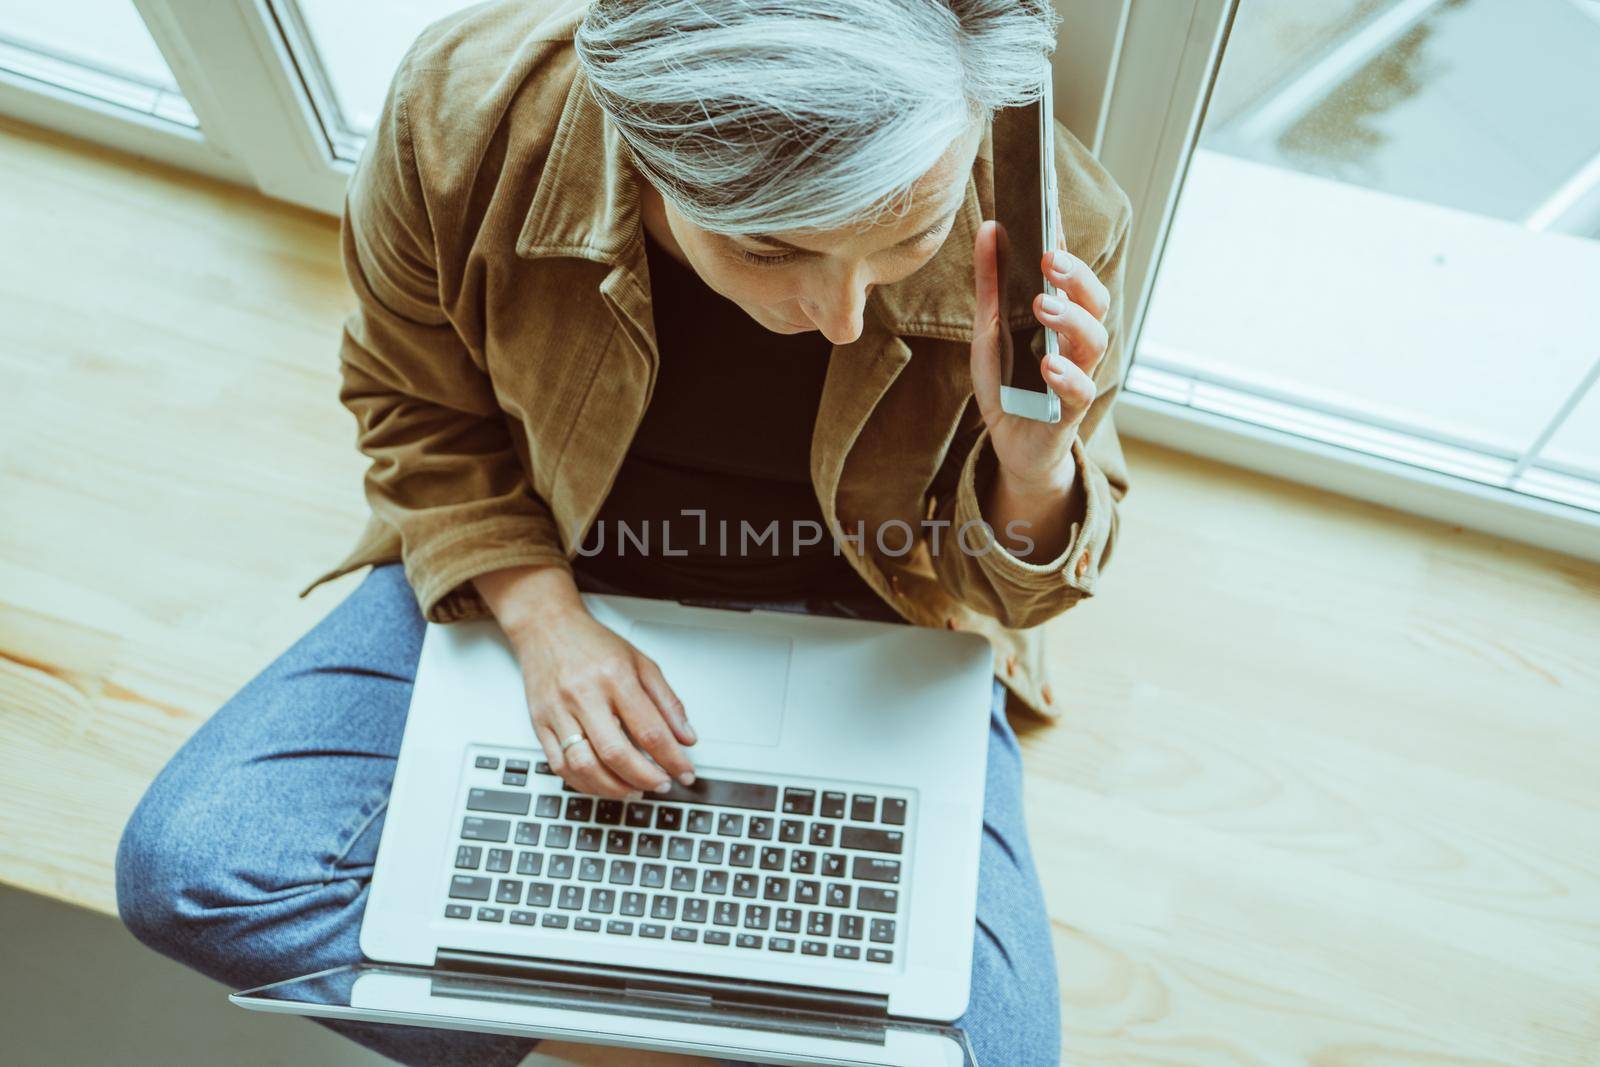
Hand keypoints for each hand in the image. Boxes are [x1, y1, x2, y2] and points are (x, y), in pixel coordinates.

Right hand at [474, 566, 697, 798]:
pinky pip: (560, 766)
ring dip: (614, 788)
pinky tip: (603, 784)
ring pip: (585, 765)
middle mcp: (584, 695)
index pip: (649, 729)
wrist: (546, 627)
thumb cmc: (592, 643)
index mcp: (615, 677)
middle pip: (616, 752)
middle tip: (662, 785)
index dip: (672, 758)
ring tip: (635, 790)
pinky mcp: (540, 724)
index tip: (685, 772)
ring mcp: (558, 712)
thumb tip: (686, 737)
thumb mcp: (640, 662)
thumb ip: (666, 701)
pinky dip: (584, 783)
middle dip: (645, 777)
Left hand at [969, 219, 1110, 496]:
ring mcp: (1079, 374)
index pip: (1071, 274)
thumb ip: (992, 285)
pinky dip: (1067, 376)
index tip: (1052, 213)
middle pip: (1094, 301)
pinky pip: (1080, 391)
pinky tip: (1049, 364)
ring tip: (1042, 305)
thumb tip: (991, 228)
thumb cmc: (1009, 384)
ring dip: (1070, 319)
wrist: (1011, 444)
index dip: (1066, 244)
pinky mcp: (1070, 412)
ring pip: (1093, 341)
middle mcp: (1077, 341)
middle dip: (1076, 276)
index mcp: (1062, 316)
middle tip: (1050, 258)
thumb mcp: (990, 330)